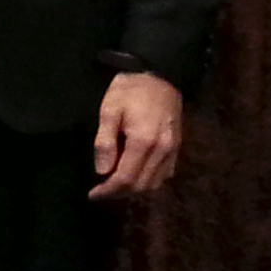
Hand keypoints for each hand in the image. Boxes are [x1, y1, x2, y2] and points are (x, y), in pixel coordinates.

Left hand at [90, 70, 183, 199]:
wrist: (159, 75)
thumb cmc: (129, 90)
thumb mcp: (109, 111)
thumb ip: (105, 142)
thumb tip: (102, 171)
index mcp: (143, 142)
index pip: (126, 178)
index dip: (109, 191)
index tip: (93, 195)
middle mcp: (162, 150)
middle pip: (141, 185)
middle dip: (119, 193)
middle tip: (101, 192)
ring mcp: (173, 150)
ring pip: (155, 183)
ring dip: (135, 189)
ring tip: (114, 186)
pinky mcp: (177, 147)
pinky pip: (165, 174)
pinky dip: (149, 181)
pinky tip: (134, 175)